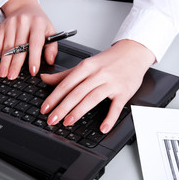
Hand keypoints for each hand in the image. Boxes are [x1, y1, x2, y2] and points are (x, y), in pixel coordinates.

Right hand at [0, 0, 56, 78]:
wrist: (24, 5)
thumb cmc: (38, 21)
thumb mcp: (50, 30)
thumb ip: (52, 47)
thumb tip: (50, 61)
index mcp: (37, 24)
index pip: (35, 43)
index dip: (34, 58)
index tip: (32, 71)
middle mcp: (23, 23)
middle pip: (19, 47)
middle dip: (15, 64)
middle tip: (13, 76)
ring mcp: (11, 25)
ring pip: (7, 47)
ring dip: (4, 62)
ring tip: (3, 74)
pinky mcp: (1, 27)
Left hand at [40, 39, 155, 132]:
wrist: (134, 52)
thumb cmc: (108, 60)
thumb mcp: (86, 64)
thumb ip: (65, 74)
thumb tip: (44, 78)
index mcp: (86, 66)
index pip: (66, 84)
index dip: (54, 97)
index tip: (45, 108)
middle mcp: (98, 74)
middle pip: (76, 92)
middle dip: (62, 107)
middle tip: (52, 119)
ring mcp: (111, 83)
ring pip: (92, 98)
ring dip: (78, 111)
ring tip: (67, 122)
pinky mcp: (124, 92)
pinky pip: (116, 107)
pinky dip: (110, 118)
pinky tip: (103, 128)